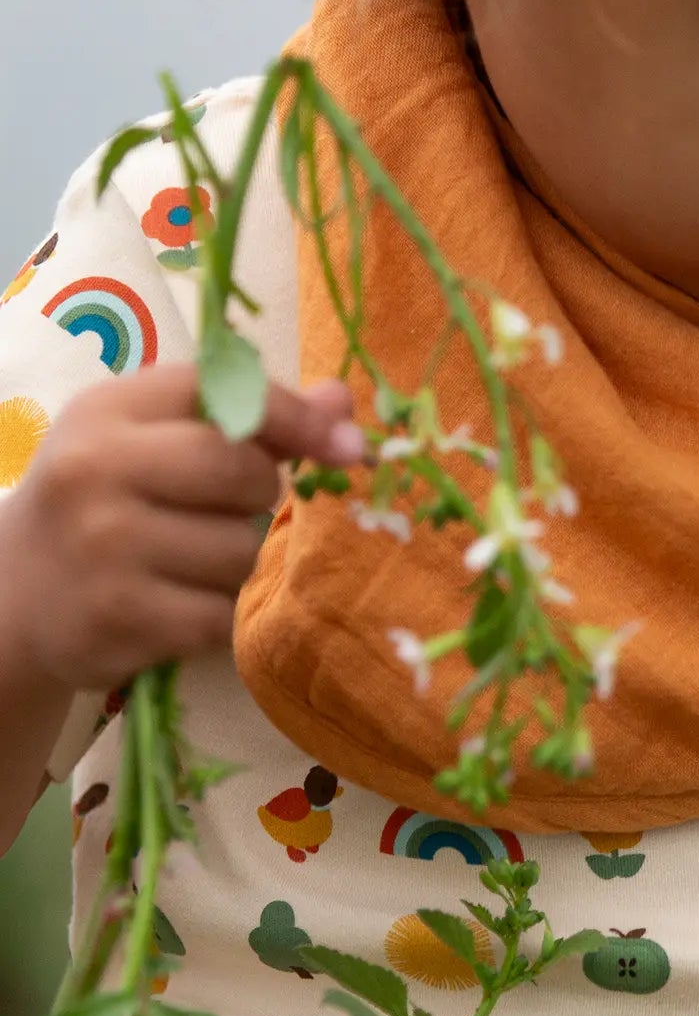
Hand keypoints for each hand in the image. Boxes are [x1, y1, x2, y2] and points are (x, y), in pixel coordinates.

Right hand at [0, 364, 365, 690]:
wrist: (17, 591)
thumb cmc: (107, 498)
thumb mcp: (156, 436)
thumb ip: (251, 416)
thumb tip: (341, 405)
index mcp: (109, 411)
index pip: (225, 395)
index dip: (296, 419)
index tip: (348, 445)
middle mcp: (96, 471)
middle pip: (245, 474)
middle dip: (261, 495)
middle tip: (226, 509)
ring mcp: (102, 549)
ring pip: (241, 551)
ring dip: (236, 562)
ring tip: (187, 561)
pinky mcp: (115, 620)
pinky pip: (220, 614)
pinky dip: (216, 614)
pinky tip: (175, 604)